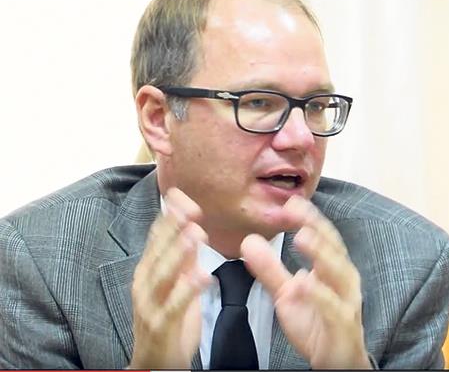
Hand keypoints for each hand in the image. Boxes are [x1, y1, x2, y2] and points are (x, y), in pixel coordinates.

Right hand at [128, 188, 209, 368]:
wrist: (154, 363)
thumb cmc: (168, 320)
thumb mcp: (178, 284)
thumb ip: (185, 260)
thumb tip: (194, 229)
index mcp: (149, 270)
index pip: (157, 237)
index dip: (168, 216)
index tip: (181, 195)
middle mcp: (145, 284)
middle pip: (158, 251)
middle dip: (173, 228)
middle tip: (191, 208)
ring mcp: (150, 304)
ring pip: (163, 275)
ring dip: (178, 253)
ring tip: (195, 234)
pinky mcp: (161, 325)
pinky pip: (174, 306)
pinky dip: (187, 291)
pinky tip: (202, 276)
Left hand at [241, 195, 370, 368]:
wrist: (336, 361)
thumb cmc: (317, 322)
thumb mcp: (287, 294)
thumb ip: (270, 269)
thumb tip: (248, 241)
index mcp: (332, 268)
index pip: (322, 236)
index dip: (307, 218)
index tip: (289, 202)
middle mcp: (344, 280)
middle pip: (333, 247)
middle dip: (315, 226)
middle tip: (295, 209)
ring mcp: (347, 301)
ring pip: (338, 273)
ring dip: (321, 253)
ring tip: (302, 236)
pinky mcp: (343, 324)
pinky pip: (333, 307)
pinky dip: (319, 295)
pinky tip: (303, 283)